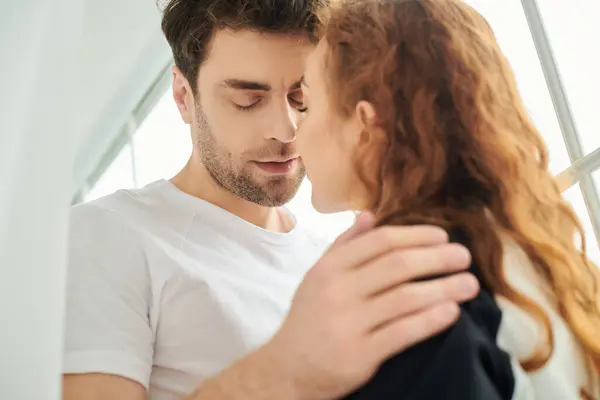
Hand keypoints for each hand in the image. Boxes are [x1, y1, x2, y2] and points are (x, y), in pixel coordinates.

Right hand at [266, 212, 477, 399]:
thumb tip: (370, 214)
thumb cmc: (309, 318)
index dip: (416, 235)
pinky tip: (452, 313)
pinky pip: (403, 333)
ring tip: (470, 284)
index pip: (380, 242)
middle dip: (437, 257)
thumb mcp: (317, 276)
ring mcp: (348, 323)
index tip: (442, 236)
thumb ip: (343, 245)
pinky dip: (430, 320)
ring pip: (405, 298)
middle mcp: (338, 291)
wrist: (288, 368)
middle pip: (397, 265)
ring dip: (443, 288)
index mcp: (330, 268)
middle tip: (464, 256)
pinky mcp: (359, 354)